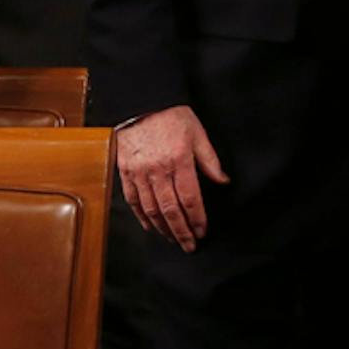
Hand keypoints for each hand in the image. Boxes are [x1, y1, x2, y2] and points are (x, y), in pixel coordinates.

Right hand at [116, 105, 229, 251]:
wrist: (140, 103)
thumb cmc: (171, 116)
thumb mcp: (197, 133)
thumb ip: (210, 159)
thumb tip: (223, 180)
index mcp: (179, 160)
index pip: (190, 198)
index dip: (197, 218)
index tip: (202, 231)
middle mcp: (159, 170)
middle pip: (171, 209)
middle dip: (181, 231)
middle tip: (189, 245)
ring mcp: (140, 172)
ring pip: (152, 209)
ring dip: (163, 228)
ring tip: (173, 239)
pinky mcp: (126, 172)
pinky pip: (133, 200)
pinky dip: (142, 217)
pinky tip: (151, 226)